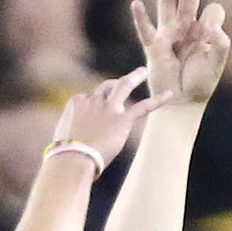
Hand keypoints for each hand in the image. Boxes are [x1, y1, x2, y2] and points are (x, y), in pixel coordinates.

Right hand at [49, 67, 163, 170]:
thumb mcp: (62, 136)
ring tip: (142, 72)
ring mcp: (108, 108)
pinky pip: (143, 107)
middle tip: (123, 81)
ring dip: (134, 77)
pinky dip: (157, 100)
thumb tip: (73, 137)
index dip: (93, 107)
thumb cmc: (64, 154)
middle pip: (105, 87)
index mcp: (76, 102)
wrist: (73, 158)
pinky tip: (169, 95)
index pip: (89, 98)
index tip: (94, 120)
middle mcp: (93, 100)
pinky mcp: (121, 119)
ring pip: (123, 86)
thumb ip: (71, 129)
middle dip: (114, 84)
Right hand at [129, 0, 228, 105]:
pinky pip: (146, 30)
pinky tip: (135, 4)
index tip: (213, 37)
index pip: (213, 13)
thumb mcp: (217, 64)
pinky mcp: (154, 49)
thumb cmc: (200, 84)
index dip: (216, 22)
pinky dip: (140, 18)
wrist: (182, 104)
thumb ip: (221, 44)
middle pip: (188, 1)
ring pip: (166, 5)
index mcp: (202, 31)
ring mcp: (168, 36)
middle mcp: (185, 29)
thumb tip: (211, 25)